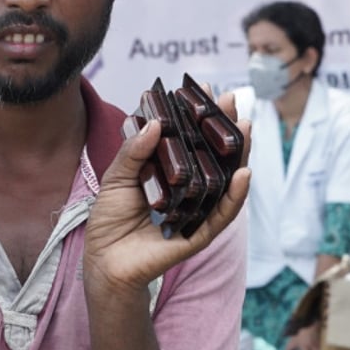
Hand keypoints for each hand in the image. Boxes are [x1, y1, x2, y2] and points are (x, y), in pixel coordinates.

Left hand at [82, 106, 251, 292]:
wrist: (104, 260)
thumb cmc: (110, 218)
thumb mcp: (117, 176)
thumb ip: (135, 151)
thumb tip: (155, 123)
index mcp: (170, 171)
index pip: (191, 139)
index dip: (200, 116)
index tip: (206, 90)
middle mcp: (188, 188)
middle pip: (214, 155)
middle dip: (225, 128)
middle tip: (233, 101)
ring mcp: (197, 210)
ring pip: (224, 181)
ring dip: (238, 154)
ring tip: (245, 129)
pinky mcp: (199, 234)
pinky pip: (221, 214)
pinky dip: (234, 196)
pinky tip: (242, 173)